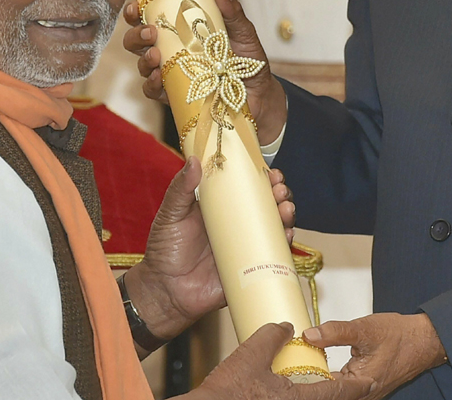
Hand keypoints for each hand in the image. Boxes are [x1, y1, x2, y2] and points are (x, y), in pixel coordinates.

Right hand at [122, 0, 288, 142]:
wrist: (260, 94)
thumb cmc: (247, 59)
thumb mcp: (243, 32)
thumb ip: (232, 13)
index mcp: (181, 30)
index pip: (150, 17)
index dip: (135, 11)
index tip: (136, 6)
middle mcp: (170, 50)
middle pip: (138, 41)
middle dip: (136, 34)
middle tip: (150, 31)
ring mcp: (170, 74)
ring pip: (143, 64)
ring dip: (143, 58)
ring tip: (155, 54)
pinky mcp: (174, 96)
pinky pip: (153, 91)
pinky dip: (151, 84)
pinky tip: (158, 77)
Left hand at [123, 156, 296, 347]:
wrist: (165, 291)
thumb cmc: (165, 250)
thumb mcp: (171, 214)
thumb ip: (181, 188)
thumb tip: (194, 160)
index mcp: (221, 207)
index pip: (247, 187)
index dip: (262, 178)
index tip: (269, 171)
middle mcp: (237, 225)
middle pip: (267, 205)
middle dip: (279, 194)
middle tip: (279, 189)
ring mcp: (245, 246)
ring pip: (274, 228)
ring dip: (286, 216)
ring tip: (285, 209)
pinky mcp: (250, 269)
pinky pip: (273, 257)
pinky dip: (284, 245)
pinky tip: (287, 235)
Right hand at [187, 323, 374, 399]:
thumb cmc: (226, 394)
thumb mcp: (250, 355)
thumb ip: (271, 336)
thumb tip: (285, 327)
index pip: (338, 393)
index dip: (357, 385)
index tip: (371, 379)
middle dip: (341, 392)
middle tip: (354, 380)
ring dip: (320, 394)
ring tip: (326, 383)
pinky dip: (301, 395)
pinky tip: (294, 388)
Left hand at [303, 314, 447, 396]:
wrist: (423, 340)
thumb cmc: (400, 337)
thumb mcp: (364, 329)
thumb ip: (335, 332)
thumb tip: (310, 335)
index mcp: (361, 385)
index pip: (325, 390)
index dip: (306, 379)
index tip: (291, 367)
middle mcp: (363, 394)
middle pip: (328, 393)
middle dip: (311, 379)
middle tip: (292, 365)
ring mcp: (364, 391)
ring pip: (335, 390)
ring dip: (319, 378)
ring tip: (302, 363)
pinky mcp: (365, 385)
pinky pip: (342, 386)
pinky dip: (329, 376)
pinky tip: (317, 364)